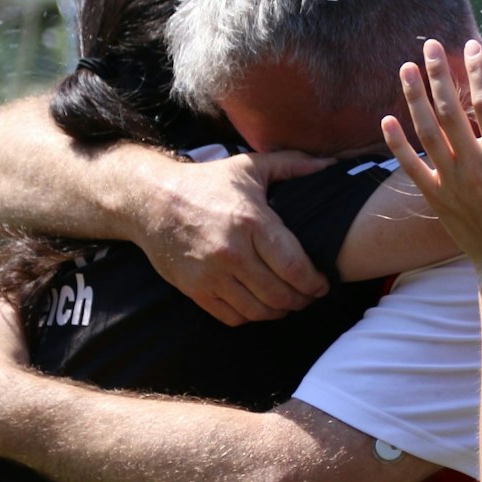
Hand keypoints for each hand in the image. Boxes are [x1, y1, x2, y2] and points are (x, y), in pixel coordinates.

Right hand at [141, 153, 332, 325]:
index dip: (315, 283)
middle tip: (309, 296)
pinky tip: (259, 306)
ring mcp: (211, 274)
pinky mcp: (195, 290)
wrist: (151, 201)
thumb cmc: (206, 183)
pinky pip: (233, 317)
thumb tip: (330, 165)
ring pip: (258, 311)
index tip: (322, 285)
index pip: (294, 267)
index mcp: (251, 222)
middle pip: (280, 294)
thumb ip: (292, 164)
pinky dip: (251, 317)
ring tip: (287, 303)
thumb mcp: (248, 167)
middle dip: (302, 300)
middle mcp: (232, 252)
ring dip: (279, 312)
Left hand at [381, 38, 481, 273]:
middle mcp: (474, 167)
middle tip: (430, 45)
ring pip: (426, 132)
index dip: (477, 73)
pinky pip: (411, 166)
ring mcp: (451, 182)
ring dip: (414, 98)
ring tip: (406, 68)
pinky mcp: (435, 196)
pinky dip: (397, 143)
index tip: (471, 48)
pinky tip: (386, 119)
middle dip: (439, 74)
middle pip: (450, 111)